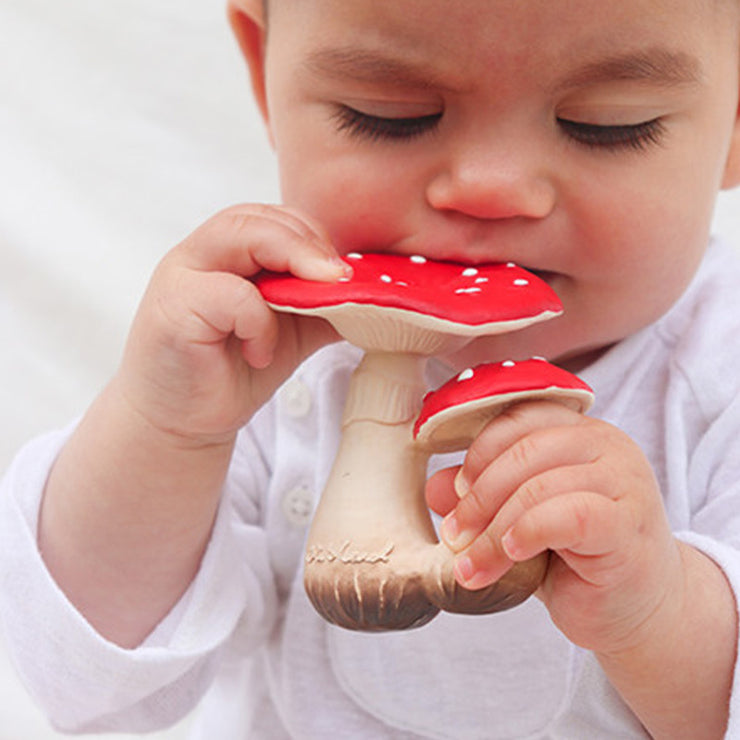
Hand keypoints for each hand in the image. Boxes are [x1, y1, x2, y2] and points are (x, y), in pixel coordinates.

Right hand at [115, 203, 347, 444]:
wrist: (186, 422)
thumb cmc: (235, 371)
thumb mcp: (291, 331)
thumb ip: (322, 305)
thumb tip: (375, 295)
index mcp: (228, 251)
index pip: (275, 218)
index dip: (315, 238)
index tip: (346, 274)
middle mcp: (201, 253)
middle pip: (259, 217)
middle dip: (309, 245)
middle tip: (342, 279)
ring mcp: (181, 274)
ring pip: (243, 235)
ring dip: (292, 264)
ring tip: (317, 301)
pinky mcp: (173, 308)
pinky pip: (233, 296)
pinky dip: (260, 324)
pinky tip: (259, 353)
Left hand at [426, 400, 682, 654]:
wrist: (637, 611)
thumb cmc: (576, 560)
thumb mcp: (517, 522)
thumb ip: (480, 499)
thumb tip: (433, 487)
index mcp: (579, 432)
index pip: (520, 417)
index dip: (480, 452)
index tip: (456, 492)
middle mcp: (607, 445)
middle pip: (525, 450)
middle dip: (478, 497)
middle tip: (454, 537)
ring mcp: (625, 482)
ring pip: (539, 486)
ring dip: (492, 530)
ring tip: (473, 566)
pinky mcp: (629, 524)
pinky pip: (569, 515)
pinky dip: (528, 532)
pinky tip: (514, 555)